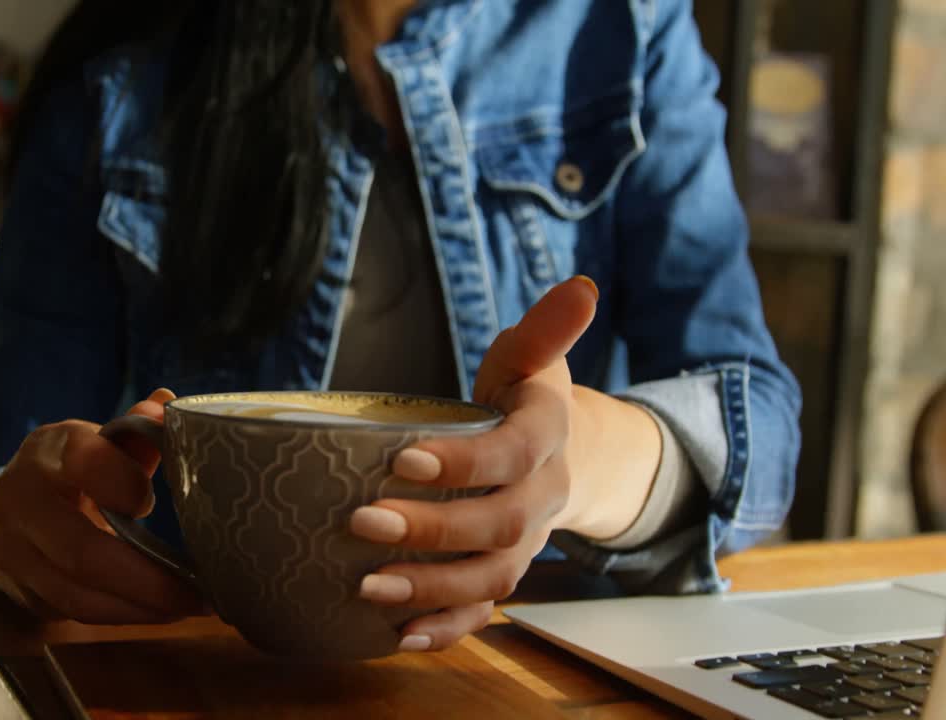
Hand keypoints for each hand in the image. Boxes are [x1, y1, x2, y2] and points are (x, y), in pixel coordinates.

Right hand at [0, 388, 200, 622]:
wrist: (11, 505)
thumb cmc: (75, 468)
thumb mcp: (99, 441)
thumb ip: (136, 430)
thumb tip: (167, 403)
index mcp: (48, 449)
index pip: (85, 462)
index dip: (125, 484)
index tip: (154, 502)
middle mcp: (18, 498)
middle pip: (80, 549)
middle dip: (147, 577)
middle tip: (201, 590)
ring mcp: (10, 548)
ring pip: (76, 590)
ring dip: (140, 606)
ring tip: (190, 605)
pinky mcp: (16, 586)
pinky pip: (72, 610)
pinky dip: (120, 615)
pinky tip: (158, 612)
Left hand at [349, 276, 613, 651]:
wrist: (559, 457)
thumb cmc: (524, 398)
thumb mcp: (531, 358)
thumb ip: (545, 330)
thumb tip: (581, 287)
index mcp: (545, 436)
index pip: (513, 454)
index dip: (465, 463)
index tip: (403, 460)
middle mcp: (541, 496)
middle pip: (500, 525)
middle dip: (433, 529)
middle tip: (364, 520)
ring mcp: (526, 541)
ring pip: (493, 577)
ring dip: (433, 588)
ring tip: (368, 586)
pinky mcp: (503, 571)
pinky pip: (485, 609)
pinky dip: (448, 628)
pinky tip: (400, 637)